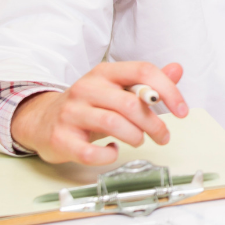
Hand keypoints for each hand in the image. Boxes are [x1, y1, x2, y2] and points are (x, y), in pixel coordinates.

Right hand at [11, 62, 188, 164]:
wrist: (42, 121)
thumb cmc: (89, 107)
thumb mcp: (118, 89)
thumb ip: (148, 82)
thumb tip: (177, 69)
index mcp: (104, 73)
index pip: (143, 71)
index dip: (168, 90)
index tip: (182, 111)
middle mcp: (86, 88)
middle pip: (130, 103)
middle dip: (154, 124)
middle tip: (163, 136)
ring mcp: (71, 112)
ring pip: (113, 124)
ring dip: (135, 137)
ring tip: (138, 141)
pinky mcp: (61, 138)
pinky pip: (90, 152)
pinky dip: (108, 155)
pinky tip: (112, 150)